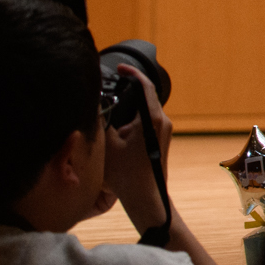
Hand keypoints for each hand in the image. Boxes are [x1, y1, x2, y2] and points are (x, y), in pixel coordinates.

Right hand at [103, 68, 172, 230]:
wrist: (145, 196)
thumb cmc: (125, 174)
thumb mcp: (106, 144)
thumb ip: (103, 120)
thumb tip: (99, 105)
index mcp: (151, 119)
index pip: (145, 86)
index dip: (132, 74)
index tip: (121, 68)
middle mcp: (162, 121)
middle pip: (144, 98)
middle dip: (126, 93)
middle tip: (108, 91)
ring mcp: (165, 131)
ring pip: (144, 111)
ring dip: (128, 110)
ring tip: (109, 115)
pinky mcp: (162, 139)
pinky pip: (147, 122)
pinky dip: (132, 121)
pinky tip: (117, 131)